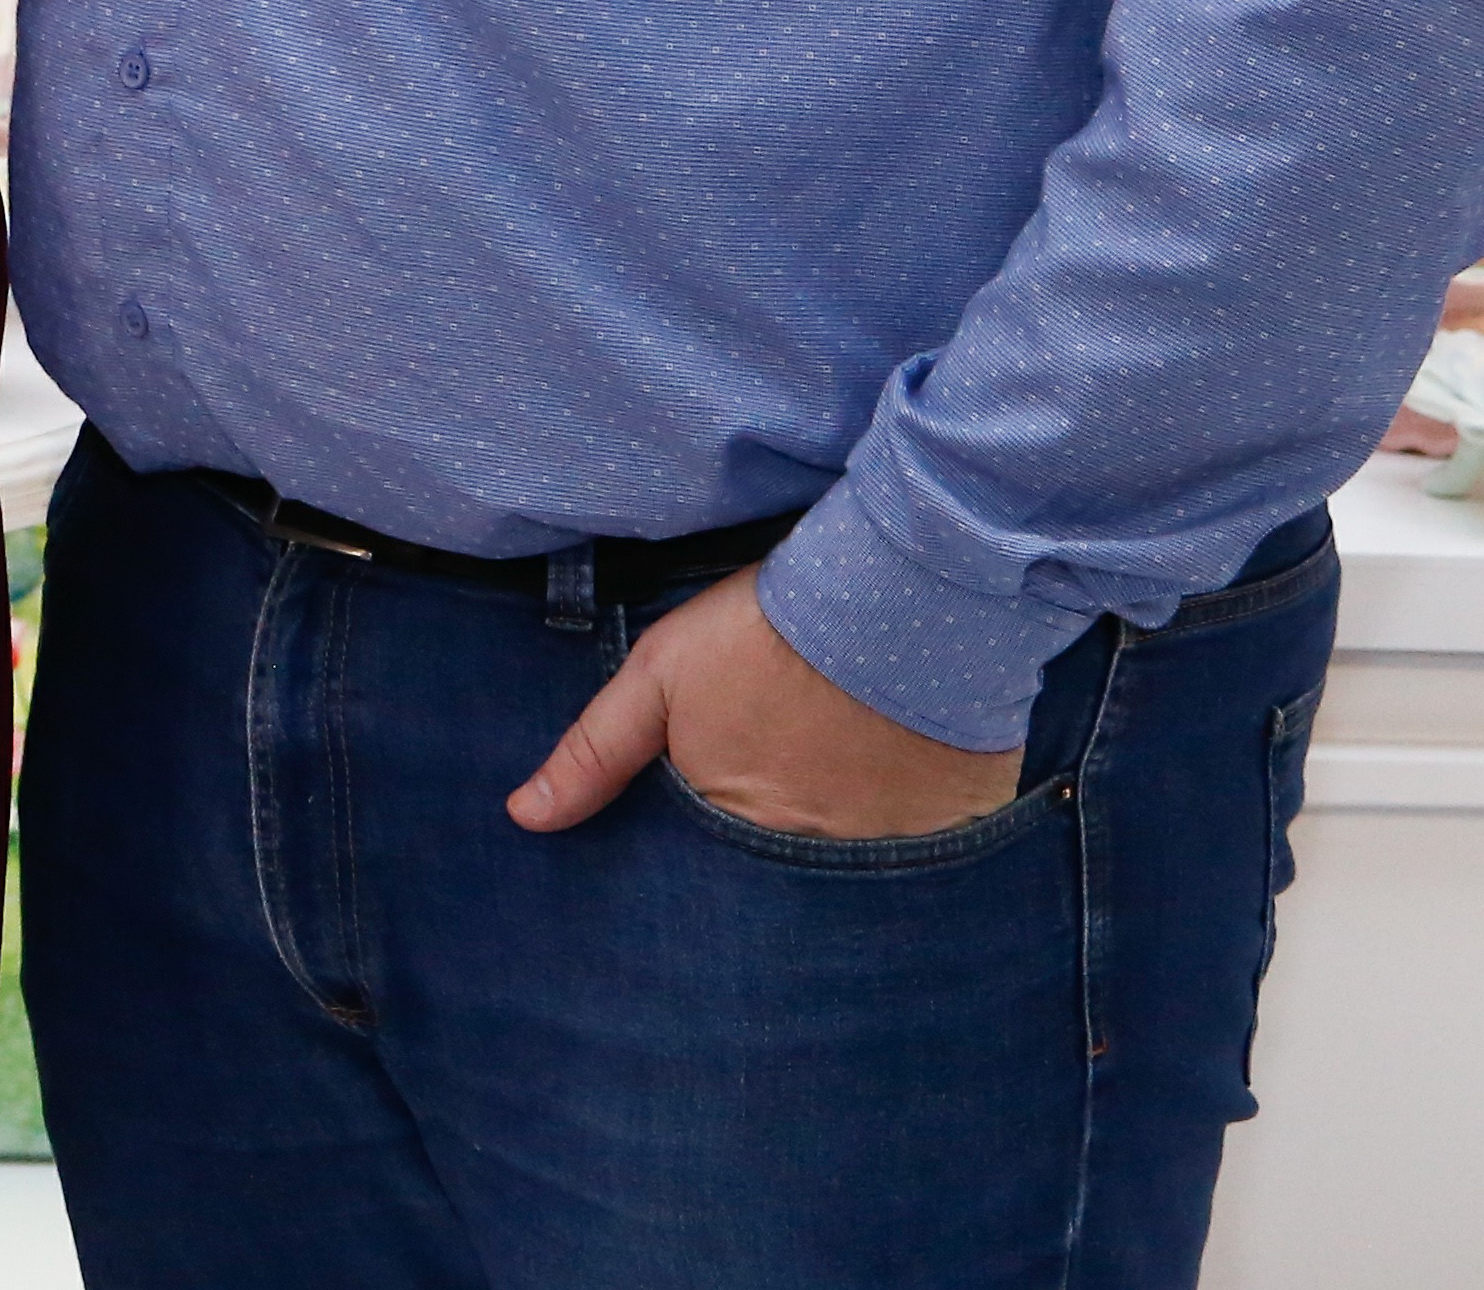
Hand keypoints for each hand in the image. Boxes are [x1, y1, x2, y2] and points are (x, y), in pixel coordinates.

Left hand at [509, 568, 1018, 840]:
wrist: (893, 595)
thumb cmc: (764, 633)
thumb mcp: (657, 678)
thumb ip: (594, 755)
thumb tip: (525, 818)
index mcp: (734, 832)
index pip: (709, 883)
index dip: (708, 860)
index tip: (721, 823)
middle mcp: (810, 865)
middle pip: (781, 889)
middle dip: (774, 871)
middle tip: (788, 802)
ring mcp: (890, 857)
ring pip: (855, 879)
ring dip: (846, 853)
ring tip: (848, 796)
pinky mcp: (958, 835)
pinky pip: (931, 861)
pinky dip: (916, 838)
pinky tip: (908, 792)